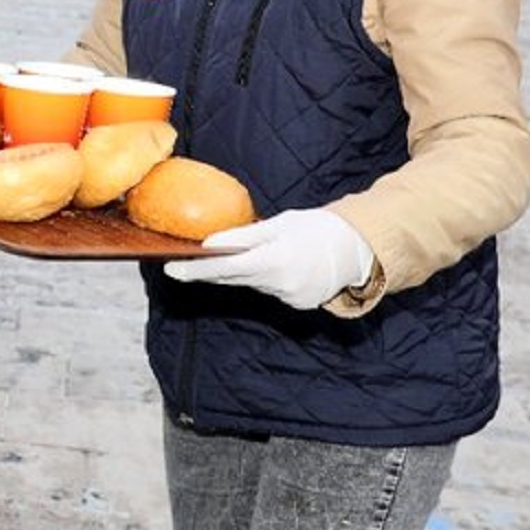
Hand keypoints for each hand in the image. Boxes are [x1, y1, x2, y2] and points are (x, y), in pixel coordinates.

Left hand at [162, 207, 374, 309]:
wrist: (357, 250)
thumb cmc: (316, 228)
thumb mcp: (280, 224)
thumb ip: (245, 237)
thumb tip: (211, 244)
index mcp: (277, 259)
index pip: (226, 267)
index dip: (197, 269)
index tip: (172, 268)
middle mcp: (282, 283)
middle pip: (232, 280)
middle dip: (206, 273)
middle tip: (178, 267)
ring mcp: (290, 298)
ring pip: (250, 285)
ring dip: (237, 273)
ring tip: (232, 258)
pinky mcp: (297, 305)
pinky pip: (268, 290)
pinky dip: (261, 278)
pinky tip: (268, 266)